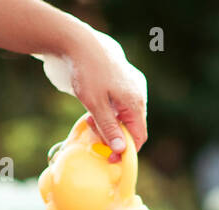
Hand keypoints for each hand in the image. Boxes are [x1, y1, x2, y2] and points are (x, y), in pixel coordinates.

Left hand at [64, 24, 147, 162]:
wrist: (79, 42)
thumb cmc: (86, 71)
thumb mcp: (94, 104)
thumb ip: (108, 128)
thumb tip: (120, 150)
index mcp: (135, 102)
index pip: (138, 137)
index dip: (126, 151)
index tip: (110, 158)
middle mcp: (139, 94)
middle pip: (133, 126)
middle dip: (115, 136)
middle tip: (95, 135)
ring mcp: (134, 85)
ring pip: (126, 115)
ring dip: (111, 123)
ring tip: (92, 119)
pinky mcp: (126, 80)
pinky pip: (123, 103)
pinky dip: (112, 111)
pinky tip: (96, 107)